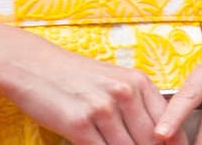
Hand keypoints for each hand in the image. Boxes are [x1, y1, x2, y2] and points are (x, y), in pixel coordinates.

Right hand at [1, 42, 165, 144]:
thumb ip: (137, 105)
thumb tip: (160, 136)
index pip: (168, 123)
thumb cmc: (76, 76)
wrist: (33, 65)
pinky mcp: (79, 123)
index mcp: (138, 82)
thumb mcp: (114, 81)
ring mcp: (102, 108)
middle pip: (150, 141)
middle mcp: (124, 93)